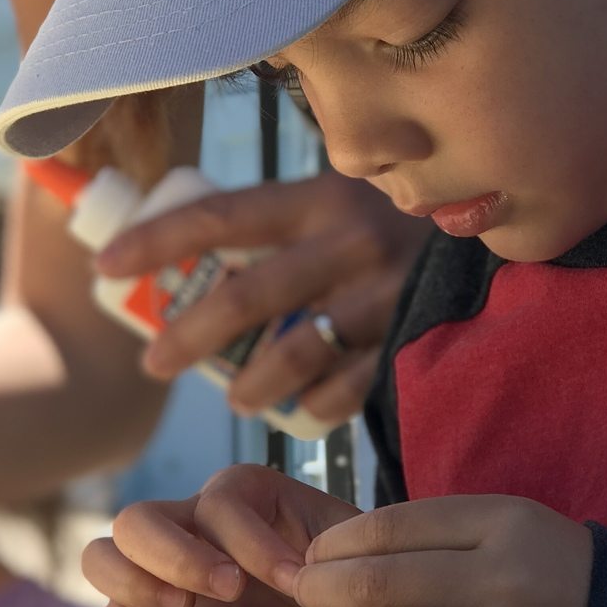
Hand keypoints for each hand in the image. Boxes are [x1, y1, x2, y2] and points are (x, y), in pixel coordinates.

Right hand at [82, 464, 360, 606]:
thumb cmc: (335, 568)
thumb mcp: (345, 547)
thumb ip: (332, 547)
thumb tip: (306, 568)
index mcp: (238, 491)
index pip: (218, 504)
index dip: (253, 544)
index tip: (295, 580)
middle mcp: (188, 519)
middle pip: (136, 520)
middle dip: (176, 558)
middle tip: (231, 591)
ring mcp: (163, 567)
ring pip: (101, 557)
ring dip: (136, 588)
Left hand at [96, 173, 430, 422]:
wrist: (501, 241)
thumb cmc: (394, 227)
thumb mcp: (341, 202)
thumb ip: (282, 222)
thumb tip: (182, 244)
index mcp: (319, 197)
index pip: (221, 215)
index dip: (156, 240)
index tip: (105, 265)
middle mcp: (351, 240)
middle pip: (248, 294)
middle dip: (189, 335)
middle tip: (155, 362)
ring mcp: (385, 293)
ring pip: (296, 351)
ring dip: (250, 383)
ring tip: (233, 398)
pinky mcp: (413, 340)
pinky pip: (348, 386)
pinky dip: (316, 404)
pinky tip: (302, 409)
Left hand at [294, 496, 594, 606]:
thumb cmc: (538, 561)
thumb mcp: (496, 521)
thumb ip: (421, 531)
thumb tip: (329, 553)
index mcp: (503, 525)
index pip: (389, 529)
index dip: (336, 542)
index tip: (314, 551)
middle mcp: (507, 585)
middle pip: (379, 585)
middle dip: (322, 587)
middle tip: (304, 588)